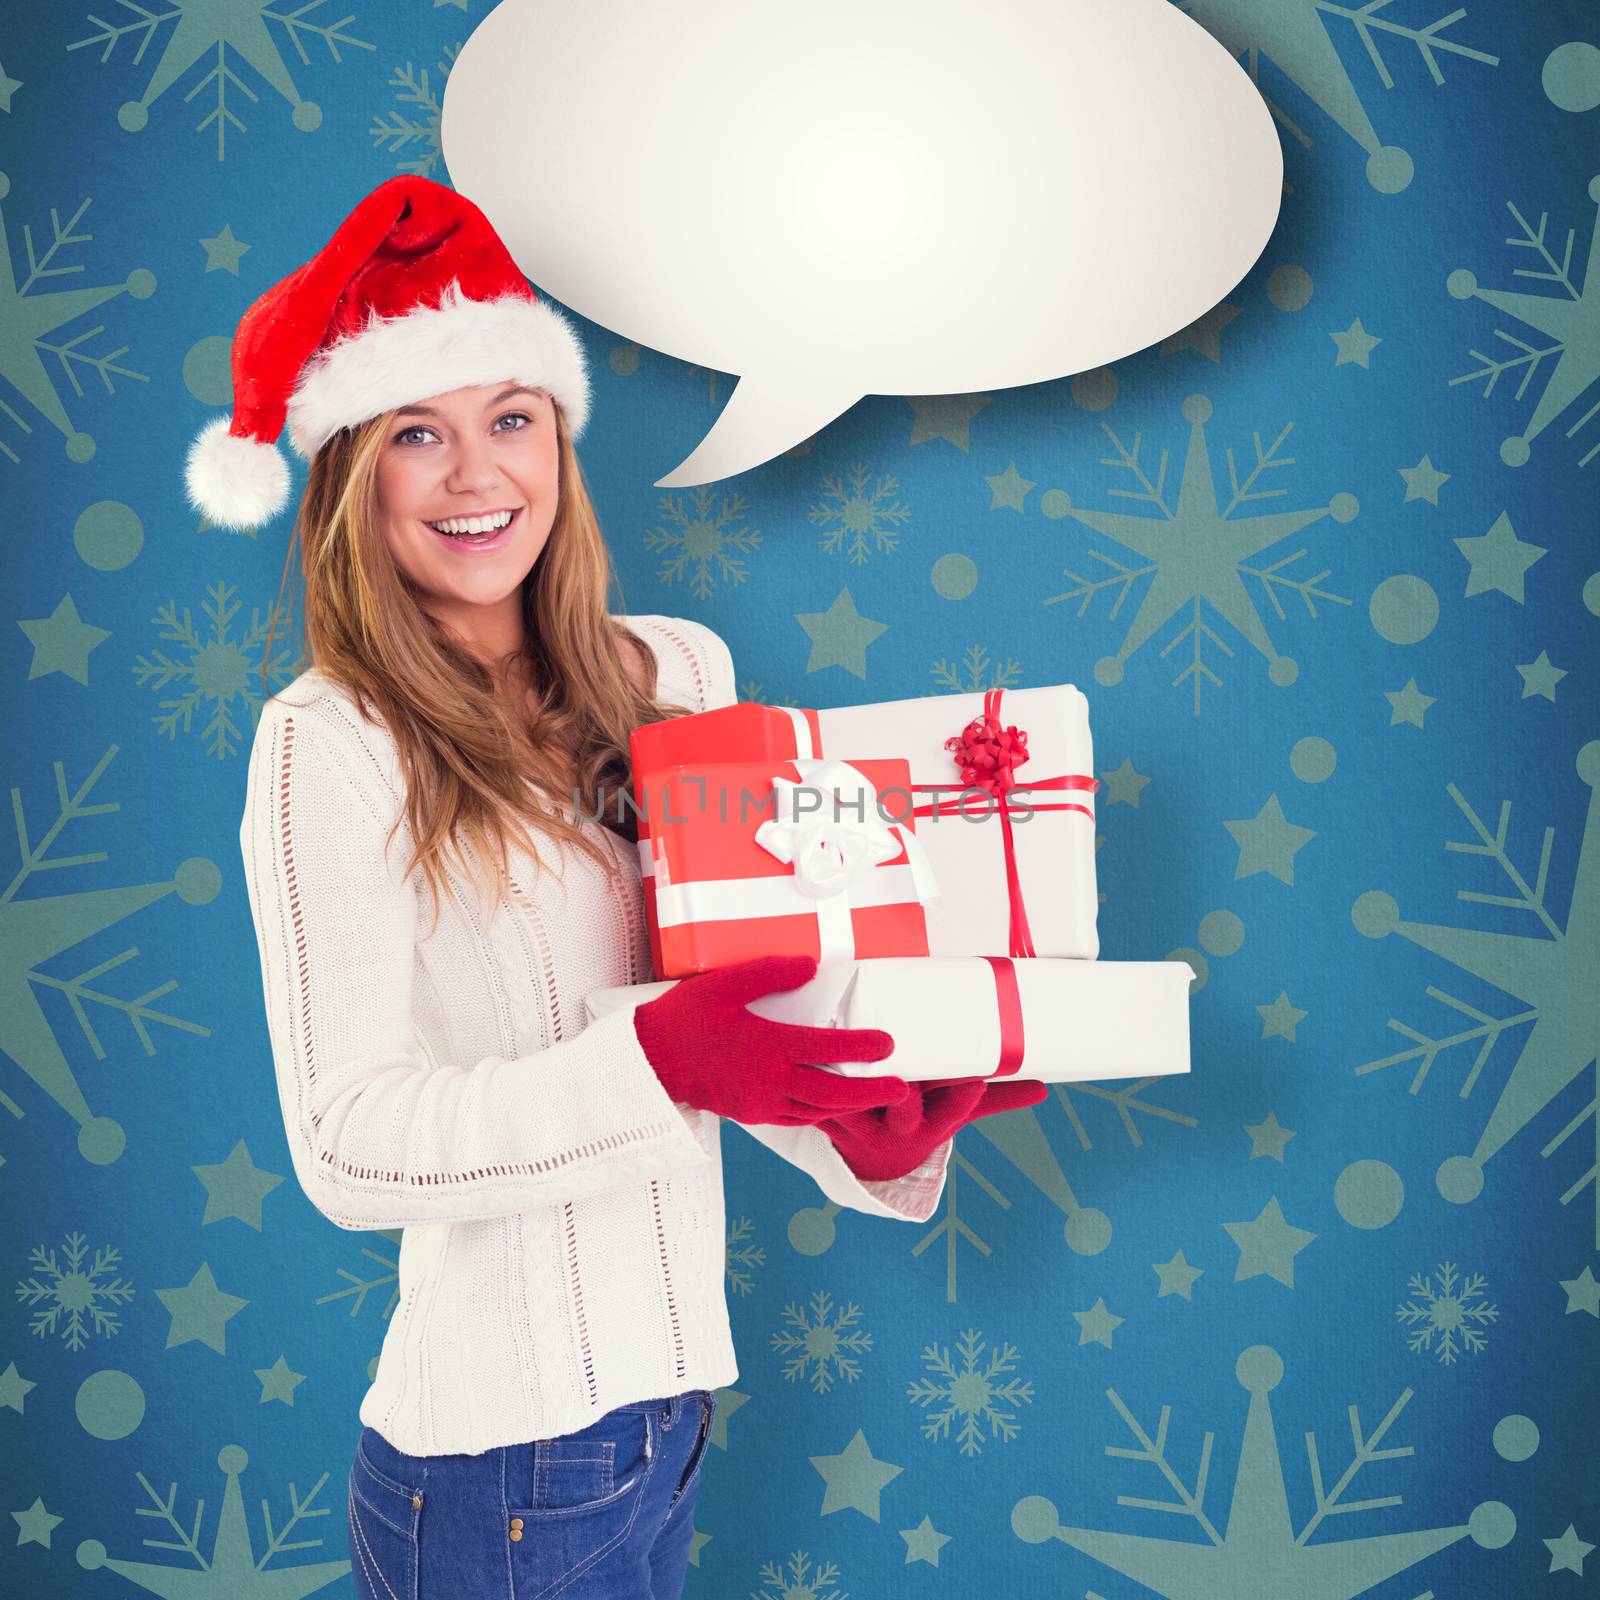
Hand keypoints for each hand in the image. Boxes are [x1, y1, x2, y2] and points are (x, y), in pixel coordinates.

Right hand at [632, 953, 911, 1126]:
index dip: (862, 1047)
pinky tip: (831, 1109)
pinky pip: (795, 1120)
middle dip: (872, 1092)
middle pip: (833, 1093)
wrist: (649, 1062)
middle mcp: (769, 1081)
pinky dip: (820, 1116)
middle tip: (902, 1088)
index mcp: (767, 1047)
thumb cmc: (685, 1019)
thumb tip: (810, 966)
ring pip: (818, 1112)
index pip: (827, 1049)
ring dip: (851, 1107)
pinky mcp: (751, 1114)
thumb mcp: (725, 985)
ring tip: (876, 1099)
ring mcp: (760, 1103)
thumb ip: (770, 974)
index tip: (889, 1044)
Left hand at [817, 1074, 1048, 1181]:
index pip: (954, 1113)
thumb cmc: (920, 1125)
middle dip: (907, 1092)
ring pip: (854, 1105)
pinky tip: (809, 1054)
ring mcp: (861, 1128)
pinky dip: (811, 1085)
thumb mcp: (955, 1117)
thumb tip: (1044, 1089)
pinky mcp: (826, 1121)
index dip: (962, 1099)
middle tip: (908, 1072)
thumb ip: (996, 1101)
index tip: (976, 1082)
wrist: (873, 1165)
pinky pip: (817, 1105)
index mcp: (932, 1127)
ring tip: (848, 1051)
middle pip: (903, 1110)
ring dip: (849, 1083)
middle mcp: (898, 1130)